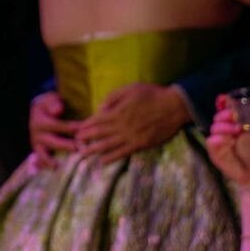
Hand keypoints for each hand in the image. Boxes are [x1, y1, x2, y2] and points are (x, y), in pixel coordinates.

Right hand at [28, 91, 81, 166]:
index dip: (72, 128)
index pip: (58, 125)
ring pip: (44, 152)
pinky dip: (46, 164)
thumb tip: (58, 110)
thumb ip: (54, 103)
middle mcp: (36, 133)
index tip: (85, 131)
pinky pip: (41, 158)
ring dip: (51, 160)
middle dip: (66, 146)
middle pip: (52, 141)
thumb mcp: (50, 99)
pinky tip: (54, 169)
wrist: (38, 109)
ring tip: (59, 166)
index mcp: (40, 120)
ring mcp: (36, 142)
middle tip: (78, 149)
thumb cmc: (48, 104)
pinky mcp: (38, 149)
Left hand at [72, 82, 193, 163]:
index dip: (86, 126)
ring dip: (94, 149)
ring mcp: (131, 136)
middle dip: (86, 138)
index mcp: (118, 112)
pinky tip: (103, 161)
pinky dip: (112, 157)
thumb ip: (113, 98)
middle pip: (100, 134)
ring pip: (108, 145)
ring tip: (83, 153)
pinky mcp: (141, 144)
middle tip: (74, 144)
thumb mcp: (130, 89)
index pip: (97, 120)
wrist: (175, 106)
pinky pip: (123, 152)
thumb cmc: (152, 95)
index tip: (76, 131)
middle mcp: (122, 126)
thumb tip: (100, 109)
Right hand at [205, 95, 249, 187]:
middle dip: (225, 113)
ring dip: (224, 126)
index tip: (225, 98)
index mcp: (239, 124)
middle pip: (218, 116)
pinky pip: (212, 141)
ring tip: (237, 130)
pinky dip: (219, 139)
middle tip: (236, 117)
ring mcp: (221, 142)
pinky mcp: (217, 153)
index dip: (224, 102)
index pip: (227, 109)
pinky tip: (230, 141)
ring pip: (214, 127)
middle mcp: (228, 131)